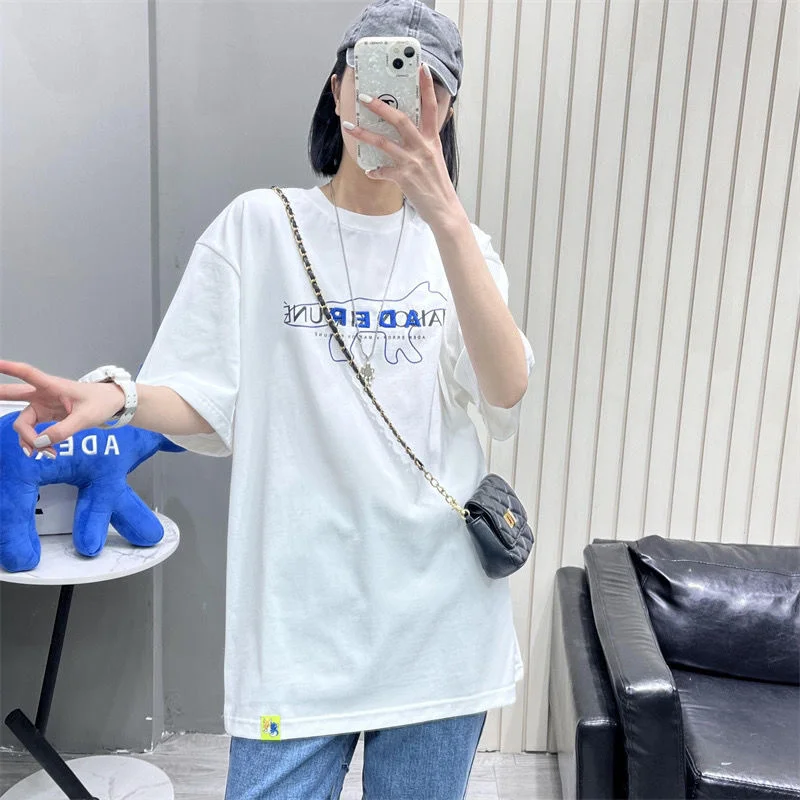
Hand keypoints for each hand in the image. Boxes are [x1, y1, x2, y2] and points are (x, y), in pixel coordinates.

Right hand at [0, 360, 125, 457]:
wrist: (112, 405)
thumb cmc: (101, 403)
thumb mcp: (86, 418)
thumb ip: (63, 430)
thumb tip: (39, 443)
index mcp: (53, 386)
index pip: (27, 374)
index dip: (10, 368)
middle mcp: (43, 395)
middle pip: (13, 395)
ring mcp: (42, 406)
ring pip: (23, 423)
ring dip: (29, 440)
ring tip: (47, 453)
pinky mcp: (46, 417)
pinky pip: (33, 432)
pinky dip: (37, 443)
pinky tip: (48, 452)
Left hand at [342, 63, 465, 228]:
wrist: (444, 210)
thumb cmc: (438, 185)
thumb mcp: (436, 159)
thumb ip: (425, 144)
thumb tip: (415, 133)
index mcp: (432, 141)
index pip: (431, 108)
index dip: (427, 87)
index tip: (421, 68)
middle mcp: (423, 148)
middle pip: (401, 120)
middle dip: (381, 107)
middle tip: (365, 97)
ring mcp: (414, 162)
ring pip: (384, 143)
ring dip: (364, 134)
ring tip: (349, 127)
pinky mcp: (405, 178)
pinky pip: (383, 171)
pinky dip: (375, 171)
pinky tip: (369, 171)